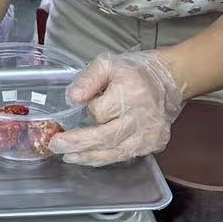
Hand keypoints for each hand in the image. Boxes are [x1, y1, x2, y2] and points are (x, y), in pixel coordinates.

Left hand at [50, 50, 183, 166]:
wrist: (167, 81)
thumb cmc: (133, 72)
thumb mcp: (108, 64)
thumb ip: (87, 79)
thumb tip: (72, 99)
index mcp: (131, 93)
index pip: (100, 111)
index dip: (88, 109)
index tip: (81, 104)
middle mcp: (142, 117)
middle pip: (107, 138)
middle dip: (78, 144)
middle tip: (55, 145)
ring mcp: (150, 134)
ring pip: (116, 152)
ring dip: (89, 156)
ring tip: (69, 156)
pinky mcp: (154, 145)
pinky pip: (126, 156)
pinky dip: (106, 158)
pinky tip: (90, 156)